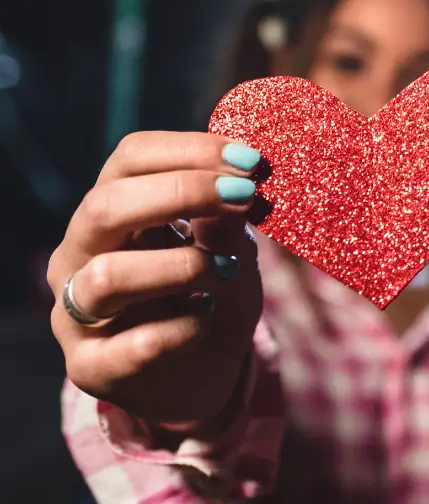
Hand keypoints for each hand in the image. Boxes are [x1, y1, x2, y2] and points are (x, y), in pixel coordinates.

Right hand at [49, 131, 264, 428]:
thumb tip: (234, 184)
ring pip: (108, 276)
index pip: (131, 158)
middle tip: (246, 197)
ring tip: (228, 270)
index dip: (190, 151)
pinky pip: (133, 344)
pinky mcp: (91, 367)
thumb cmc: (213, 300)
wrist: (202, 378)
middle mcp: (80, 255)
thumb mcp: (233, 254)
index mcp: (112, 212)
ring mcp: (75, 313)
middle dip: (183, 193)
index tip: (251, 161)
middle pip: (106, 206)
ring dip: (183, 267)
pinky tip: (209, 318)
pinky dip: (184, 328)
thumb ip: (227, 224)